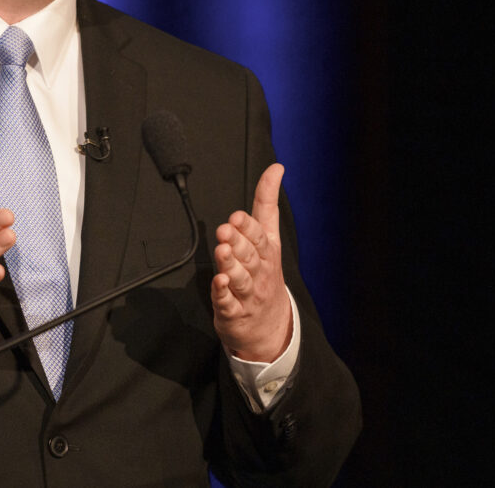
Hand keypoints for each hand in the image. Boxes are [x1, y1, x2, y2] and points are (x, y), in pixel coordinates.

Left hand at [211, 163, 292, 362]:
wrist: (271, 327)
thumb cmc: (265, 274)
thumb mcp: (269, 237)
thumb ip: (267, 203)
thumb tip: (276, 168)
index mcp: (266, 252)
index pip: (260, 237)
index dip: (248, 227)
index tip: (237, 216)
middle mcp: (259, 272)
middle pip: (249, 256)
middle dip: (238, 242)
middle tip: (225, 231)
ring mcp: (247, 294)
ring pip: (240, 279)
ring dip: (231, 265)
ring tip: (222, 252)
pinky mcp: (234, 312)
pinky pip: (228, 303)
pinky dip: (223, 294)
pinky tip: (218, 283)